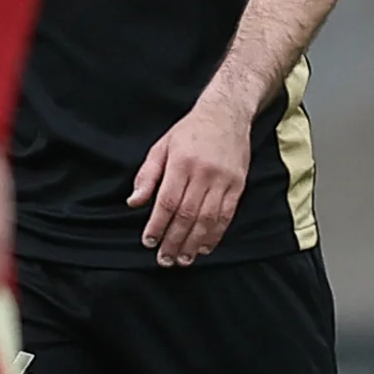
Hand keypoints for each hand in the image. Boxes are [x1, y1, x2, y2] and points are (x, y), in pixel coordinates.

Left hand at [131, 94, 252, 267]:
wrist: (226, 114)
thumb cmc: (190, 131)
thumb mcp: (161, 147)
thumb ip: (147, 176)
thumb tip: (134, 202)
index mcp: (181, 162)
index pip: (167, 201)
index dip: (157, 225)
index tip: (149, 242)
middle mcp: (203, 172)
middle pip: (186, 214)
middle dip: (174, 241)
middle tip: (164, 260)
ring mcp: (223, 180)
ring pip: (207, 219)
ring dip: (193, 243)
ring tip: (183, 260)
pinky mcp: (238, 185)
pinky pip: (227, 215)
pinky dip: (215, 234)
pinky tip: (205, 247)